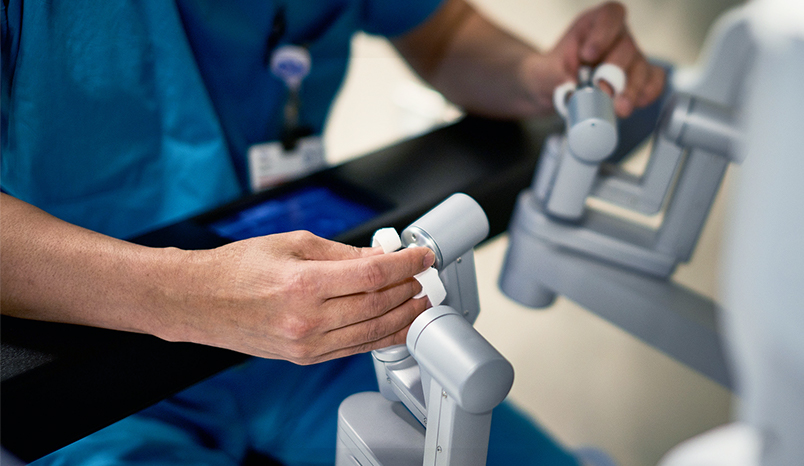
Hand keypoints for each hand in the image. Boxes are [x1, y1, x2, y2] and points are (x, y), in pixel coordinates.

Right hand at [161, 231, 434, 364]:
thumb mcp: (292, 242)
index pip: (372, 274)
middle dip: (408, 289)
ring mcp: (306, 345)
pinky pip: (353, 350)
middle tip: (424, 277)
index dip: (406, 264)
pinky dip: (380, 338)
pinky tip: (396, 327)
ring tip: (420, 303)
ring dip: (402, 317)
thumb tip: (380, 256)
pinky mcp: (304, 358)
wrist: (198, 301)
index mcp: (304, 284)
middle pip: (377, 305)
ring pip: (371, 333)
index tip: (421, 256)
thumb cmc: (237, 268)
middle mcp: (307, 319)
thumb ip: (341, 252)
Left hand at [524, 2, 665, 117]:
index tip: (588, 55)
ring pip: (641, 66)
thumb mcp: (541, 71)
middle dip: (614, 70)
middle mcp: (617, 37)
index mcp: (594, 24)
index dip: (603, 33)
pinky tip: (636, 105)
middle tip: (602, 89)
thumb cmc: (550, 74)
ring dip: (632, 88)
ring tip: (619, 107)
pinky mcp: (638, 78)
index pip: (610, 15)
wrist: (553, 91)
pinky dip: (647, 93)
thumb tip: (572, 87)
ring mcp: (631, 58)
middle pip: (627, 46)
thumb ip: (553, 75)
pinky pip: (653, 81)